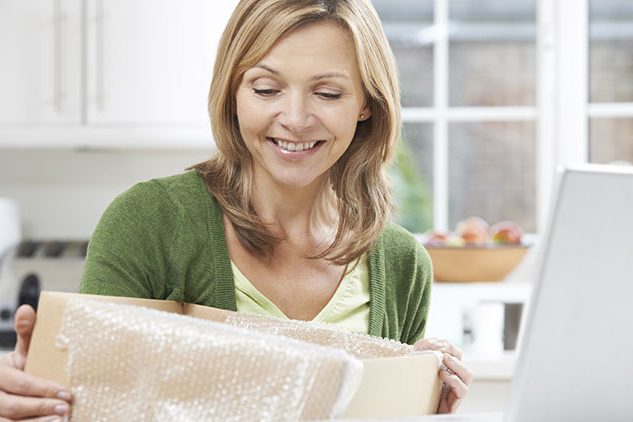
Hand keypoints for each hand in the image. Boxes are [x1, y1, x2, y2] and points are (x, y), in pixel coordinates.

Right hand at [0, 305, 71, 420]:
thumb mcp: (25, 350)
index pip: (19, 383)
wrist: (10, 386)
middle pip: (13, 406)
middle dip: (41, 407)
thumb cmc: (22, 366)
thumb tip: (26, 309)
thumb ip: (27, 332)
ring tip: (60, 419)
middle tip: (66, 407)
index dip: (42, 389)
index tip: (66, 392)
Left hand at [415, 337, 473, 413]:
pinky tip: (441, 374)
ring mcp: (455, 392)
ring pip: (468, 375)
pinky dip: (454, 379)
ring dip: (457, 364)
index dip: (448, 346)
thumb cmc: (414, 393)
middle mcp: (453, 380)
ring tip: (444, 358)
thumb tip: (427, 344)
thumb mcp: (416, 371)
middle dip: (454, 352)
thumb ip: (420, 357)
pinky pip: (462, 390)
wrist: (414, 412)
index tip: (436, 343)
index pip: (455, 353)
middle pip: (463, 360)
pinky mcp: (453, 404)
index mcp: (446, 371)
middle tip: (441, 349)